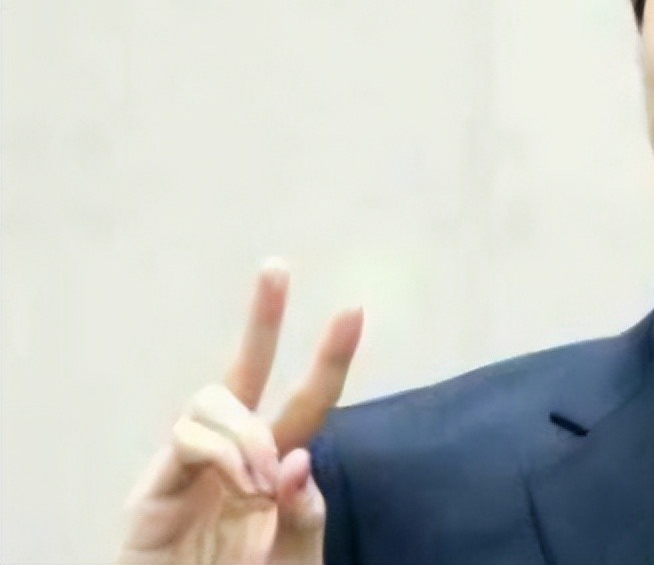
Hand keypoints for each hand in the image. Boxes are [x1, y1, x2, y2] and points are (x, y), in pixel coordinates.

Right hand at [118, 260, 362, 564]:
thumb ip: (305, 516)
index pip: (303, 403)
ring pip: (213, 396)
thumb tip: (300, 458)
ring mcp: (185, 469)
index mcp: (271, 468)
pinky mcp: (149, 494)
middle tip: (277, 268)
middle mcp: (228, 456)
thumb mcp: (293, 559)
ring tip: (261, 483)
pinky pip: (186, 436)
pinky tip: (243, 484)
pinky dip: (223, 452)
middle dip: (262, 318)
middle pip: (244, 371)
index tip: (354, 310)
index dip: (328, 361)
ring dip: (249, 430)